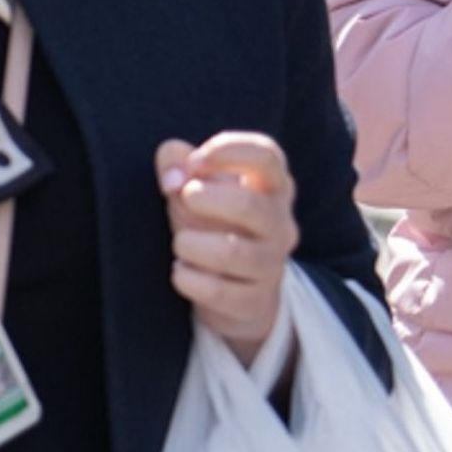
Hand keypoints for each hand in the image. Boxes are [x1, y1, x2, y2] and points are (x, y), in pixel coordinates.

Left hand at [157, 133, 298, 362]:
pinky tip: (181, 272)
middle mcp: (280, 224)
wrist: (238, 293)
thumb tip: (171, 173)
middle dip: (206, 200)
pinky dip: (187, 278)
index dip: (229, 150)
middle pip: (250, 206)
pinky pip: (217, 290)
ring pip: (231, 252)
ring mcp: (272, 265)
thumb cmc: (214, 225)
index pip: (267, 156)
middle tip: (184, 198)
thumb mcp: (197, 189)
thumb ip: (178, 164)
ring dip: (190, 244)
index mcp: (272, 187)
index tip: (194, 160)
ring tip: (181, 243)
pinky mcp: (256, 301)